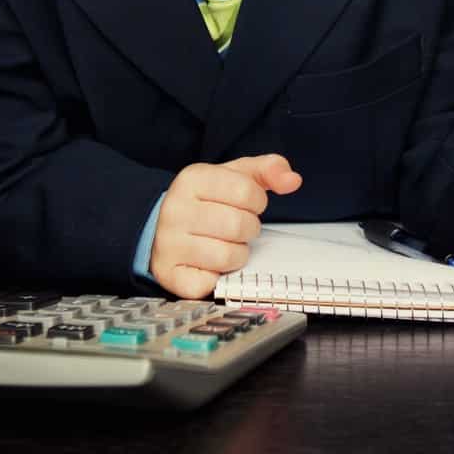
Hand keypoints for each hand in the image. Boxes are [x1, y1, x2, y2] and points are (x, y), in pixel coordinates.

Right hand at [147, 153, 301, 298]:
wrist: (161, 225)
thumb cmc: (206, 200)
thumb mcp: (235, 176)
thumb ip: (268, 170)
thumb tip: (292, 180)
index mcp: (192, 179)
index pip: (246, 191)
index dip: (257, 202)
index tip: (247, 204)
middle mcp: (175, 210)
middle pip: (239, 226)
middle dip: (249, 229)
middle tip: (237, 228)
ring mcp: (168, 243)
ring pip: (228, 257)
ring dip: (237, 254)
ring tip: (225, 244)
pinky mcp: (168, 274)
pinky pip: (209, 284)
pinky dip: (216, 278)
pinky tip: (208, 264)